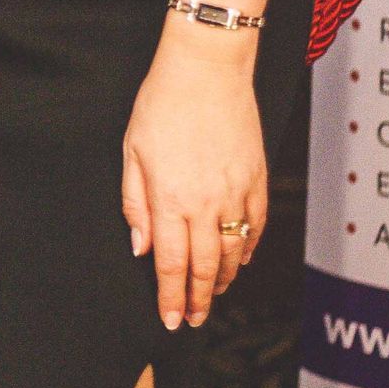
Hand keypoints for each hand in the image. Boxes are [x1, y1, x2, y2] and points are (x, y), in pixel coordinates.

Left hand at [120, 21, 266, 330]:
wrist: (207, 67)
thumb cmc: (162, 103)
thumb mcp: (132, 152)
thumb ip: (135, 202)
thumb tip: (140, 246)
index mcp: (170, 199)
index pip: (171, 263)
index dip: (172, 296)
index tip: (172, 319)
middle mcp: (206, 202)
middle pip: (206, 267)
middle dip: (199, 299)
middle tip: (195, 320)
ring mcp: (236, 192)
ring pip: (234, 251)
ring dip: (225, 279)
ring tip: (215, 294)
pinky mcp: (257, 177)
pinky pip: (256, 225)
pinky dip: (249, 247)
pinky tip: (241, 259)